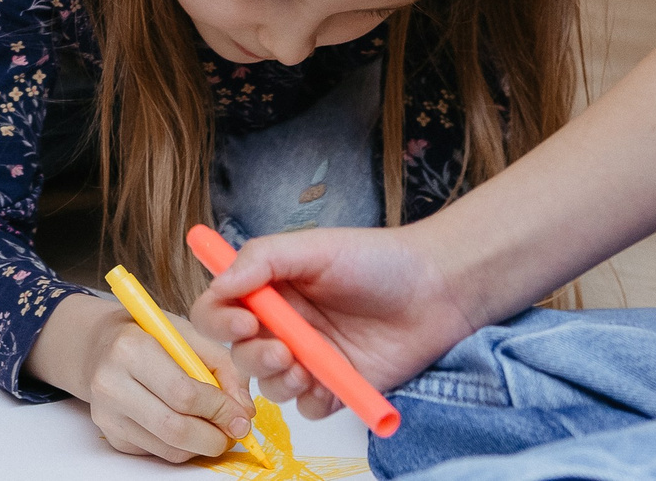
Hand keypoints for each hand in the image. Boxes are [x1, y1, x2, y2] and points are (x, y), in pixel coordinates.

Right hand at [75, 309, 253, 464]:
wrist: (98, 345)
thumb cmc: (148, 335)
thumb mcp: (187, 334)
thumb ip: (223, 366)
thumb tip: (243, 411)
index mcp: (131, 348)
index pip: (183, 393)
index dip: (220, 410)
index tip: (241, 415)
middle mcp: (111, 383)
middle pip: (175, 428)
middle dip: (215, 437)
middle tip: (233, 432)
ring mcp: (107, 413)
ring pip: (169, 448)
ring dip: (202, 446)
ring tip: (214, 429)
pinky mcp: (109, 433)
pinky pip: (158, 453)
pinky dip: (182, 447)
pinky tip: (186, 426)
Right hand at [190, 225, 475, 420]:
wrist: (437, 289)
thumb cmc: (376, 260)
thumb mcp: (314, 247)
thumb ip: (261, 259)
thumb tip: (219, 284)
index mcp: (270, 290)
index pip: (220, 309)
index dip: (218, 321)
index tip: (241, 323)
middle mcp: (284, 326)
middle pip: (240, 354)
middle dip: (252, 357)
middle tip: (281, 350)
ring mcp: (310, 359)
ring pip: (270, 385)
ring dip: (277, 381)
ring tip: (303, 366)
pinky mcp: (338, 386)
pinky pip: (309, 408)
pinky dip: (311, 402)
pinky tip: (328, 384)